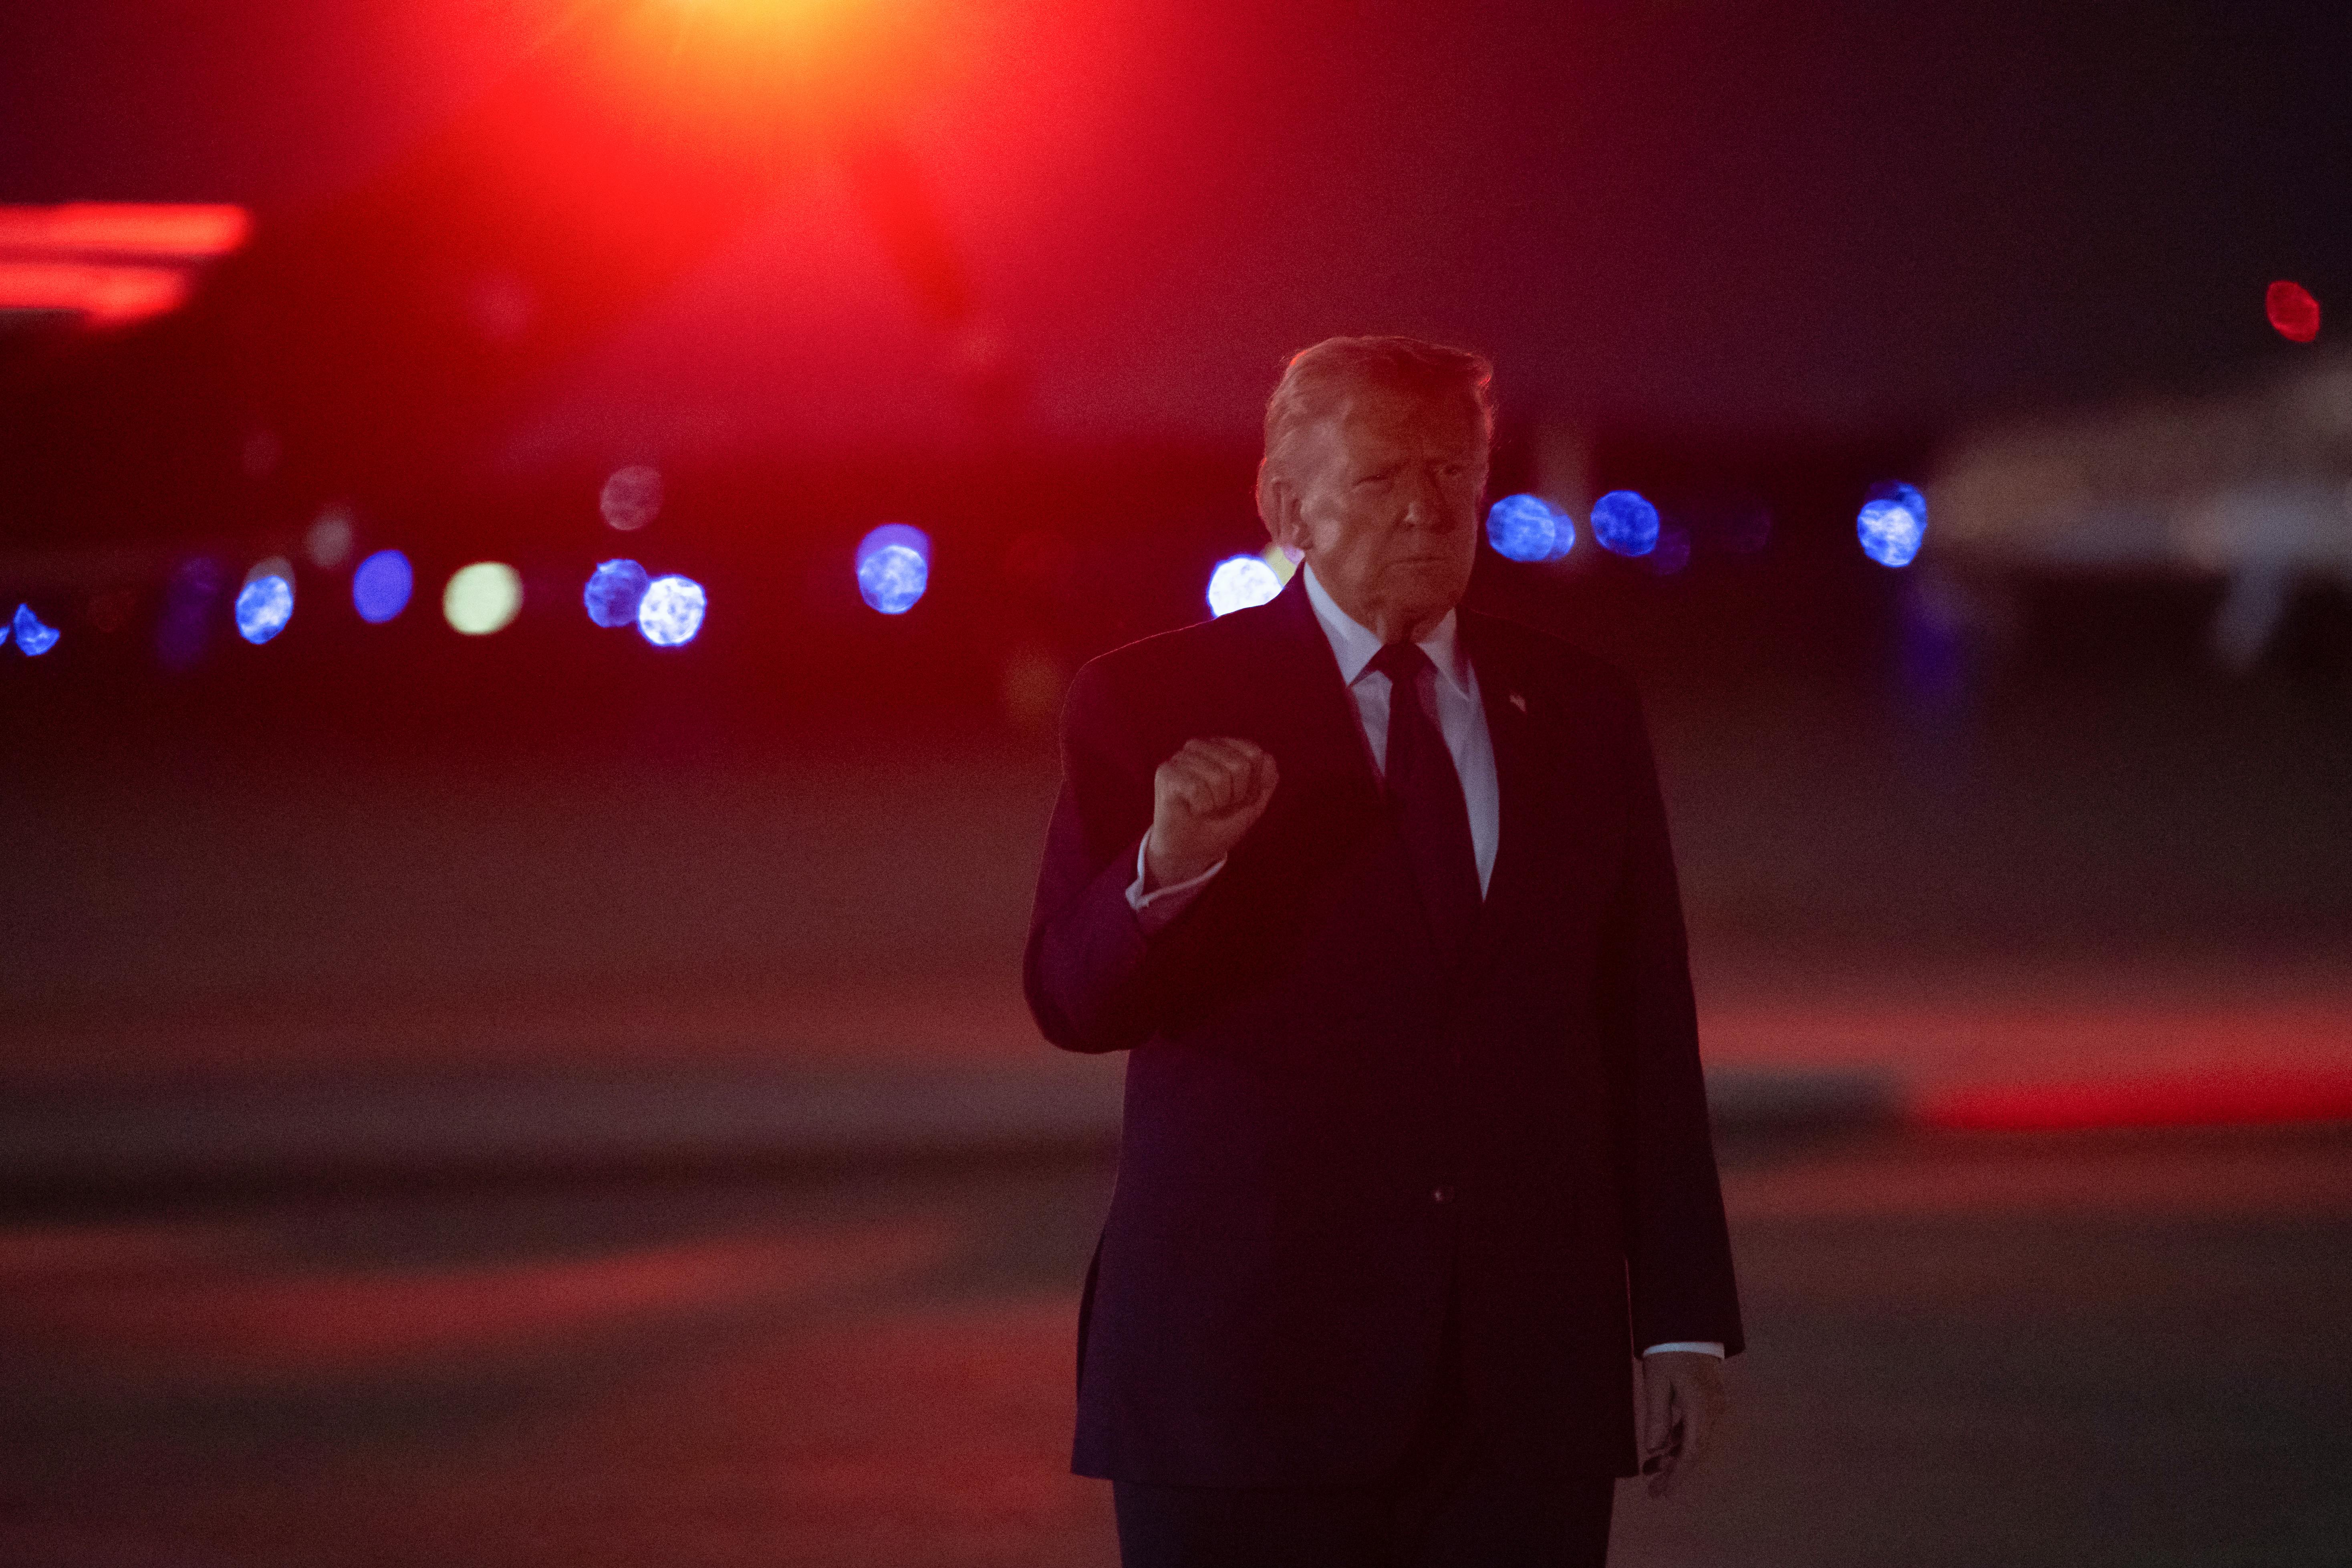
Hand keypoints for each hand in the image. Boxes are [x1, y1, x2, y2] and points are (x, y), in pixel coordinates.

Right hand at [1146, 737, 1278, 886]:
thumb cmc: (1220, 823)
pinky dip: (1201, 806)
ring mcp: (1182, 757)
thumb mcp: (1253, 803)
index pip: (1254, 754)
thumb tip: (1266, 757)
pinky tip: (1192, 808)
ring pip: (1218, 777)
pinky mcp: (1166, 772)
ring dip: (1216, 803)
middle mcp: (1202, 746)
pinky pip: (1196, 787)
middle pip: (1239, 765)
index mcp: (1224, 747)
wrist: (1192, 851)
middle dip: (1235, 796)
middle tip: (1219, 805)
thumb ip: (1266, 780)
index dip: (1252, 785)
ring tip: (1205, 807)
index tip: (1238, 799)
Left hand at [1639, 1351, 1725, 1497]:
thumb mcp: (1656, 1382)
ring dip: (1674, 1455)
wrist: (1689, 1322)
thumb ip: (1656, 1417)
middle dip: (1674, 1470)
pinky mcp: (1709, 1397)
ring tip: (1650, 1469)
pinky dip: (1679, 1438)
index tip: (1664, 1493)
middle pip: (1695, 1449)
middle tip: (1653, 1488)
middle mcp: (1714, 1410)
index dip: (1678, 1475)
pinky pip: (1695, 1425)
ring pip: (1695, 1438)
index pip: (1691, 1451)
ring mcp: (1714, 1404)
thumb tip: (1654, 1449)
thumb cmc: (1669, 1350)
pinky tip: (1663, 1446)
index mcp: (1702, 1408)